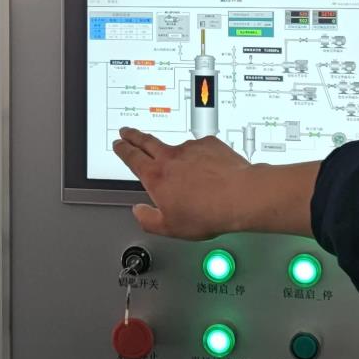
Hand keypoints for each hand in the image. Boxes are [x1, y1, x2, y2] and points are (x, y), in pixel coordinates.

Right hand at [112, 127, 315, 240]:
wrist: (240, 197)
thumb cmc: (207, 213)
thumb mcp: (170, 227)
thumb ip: (148, 219)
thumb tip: (139, 212)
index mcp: (156, 177)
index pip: (132, 158)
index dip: (123, 149)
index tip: (119, 144)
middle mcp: (171, 158)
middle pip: (146, 141)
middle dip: (134, 135)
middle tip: (127, 131)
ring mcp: (192, 148)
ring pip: (176, 147)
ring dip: (174, 153)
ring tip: (183, 167)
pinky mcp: (211, 144)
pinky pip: (201, 148)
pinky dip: (200, 156)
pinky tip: (209, 170)